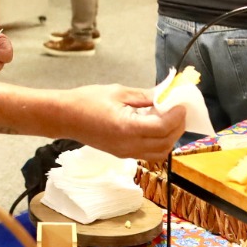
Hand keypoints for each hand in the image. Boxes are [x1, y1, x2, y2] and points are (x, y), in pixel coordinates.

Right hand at [64, 85, 185, 161]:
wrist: (64, 117)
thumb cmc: (86, 101)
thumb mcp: (119, 92)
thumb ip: (145, 96)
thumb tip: (166, 94)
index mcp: (127, 127)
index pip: (162, 127)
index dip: (176, 116)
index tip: (182, 104)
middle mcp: (128, 145)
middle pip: (165, 143)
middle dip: (177, 127)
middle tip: (180, 110)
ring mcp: (125, 152)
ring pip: (159, 153)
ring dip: (170, 138)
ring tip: (169, 119)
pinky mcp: (121, 154)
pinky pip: (148, 153)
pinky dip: (158, 142)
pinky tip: (155, 126)